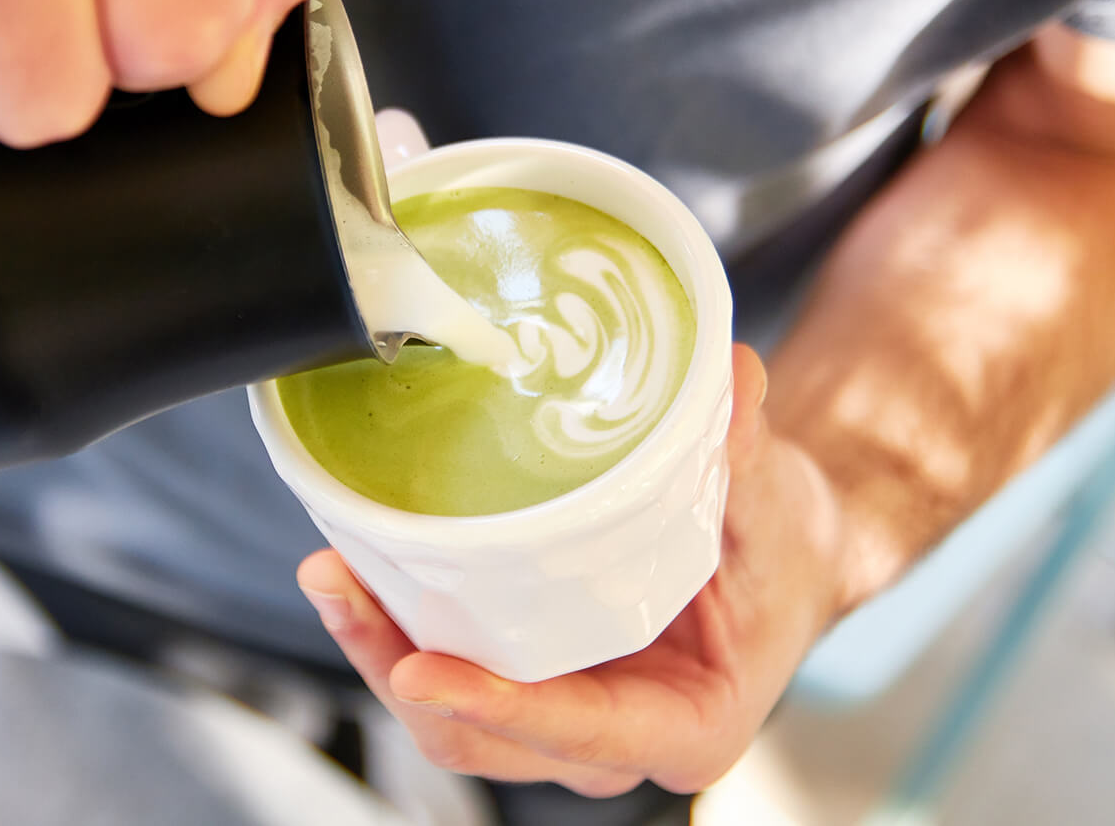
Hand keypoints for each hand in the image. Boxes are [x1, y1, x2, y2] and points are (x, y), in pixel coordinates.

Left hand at [296, 345, 848, 796]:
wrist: (780, 554)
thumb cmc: (782, 550)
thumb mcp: (777, 503)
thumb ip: (746, 455)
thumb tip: (729, 378)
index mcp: (687, 723)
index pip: (580, 734)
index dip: (497, 708)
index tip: (421, 670)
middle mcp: (614, 737)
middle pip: (485, 736)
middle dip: (400, 668)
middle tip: (342, 587)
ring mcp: (566, 713)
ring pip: (452, 715)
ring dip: (381, 649)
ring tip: (332, 571)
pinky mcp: (532, 674)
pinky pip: (453, 668)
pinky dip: (401, 626)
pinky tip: (360, 565)